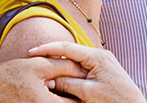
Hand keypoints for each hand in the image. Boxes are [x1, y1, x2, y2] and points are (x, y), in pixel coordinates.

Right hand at [0, 56, 87, 102]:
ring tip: (67, 91)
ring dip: (65, 100)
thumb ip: (64, 66)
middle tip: (82, 90)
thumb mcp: (40, 65)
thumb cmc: (13, 74)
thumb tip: (84, 69)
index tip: (89, 88)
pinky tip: (54, 94)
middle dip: (74, 98)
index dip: (83, 96)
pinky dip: (55, 101)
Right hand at [29, 42, 146, 102]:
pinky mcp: (104, 70)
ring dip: (61, 64)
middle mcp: (100, 55)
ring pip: (76, 61)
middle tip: (34, 57)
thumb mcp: (88, 93)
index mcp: (96, 56)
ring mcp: (102, 62)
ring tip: (43, 65)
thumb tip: (50, 79)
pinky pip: (83, 67)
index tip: (32, 52)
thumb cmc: (114, 100)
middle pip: (71, 52)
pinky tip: (60, 75)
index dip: (48, 49)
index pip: (67, 48)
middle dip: (53, 55)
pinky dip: (71, 71)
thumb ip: (68, 83)